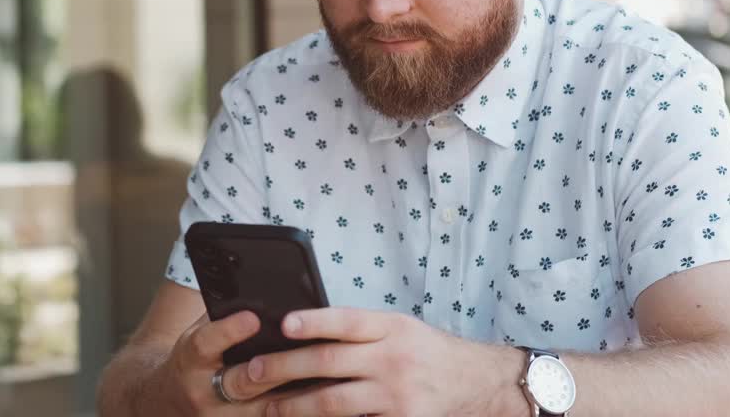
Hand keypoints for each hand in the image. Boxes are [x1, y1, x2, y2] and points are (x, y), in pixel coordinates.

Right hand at [150, 310, 331, 415]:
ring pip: (265, 410)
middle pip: (241, 383)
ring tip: (328, 380)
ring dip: (297, 396)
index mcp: (190, 359)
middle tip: (307, 354)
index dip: (229, 331)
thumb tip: (260, 291)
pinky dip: (297, 411)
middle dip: (275, 369)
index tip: (253, 317)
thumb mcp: (198, 330)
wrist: (169, 399)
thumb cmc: (195, 356)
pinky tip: (322, 402)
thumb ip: (223, 314)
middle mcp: (203, 392)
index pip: (205, 343)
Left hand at [217, 307, 525, 416]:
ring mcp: (397, 395)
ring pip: (335, 402)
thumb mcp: (399, 328)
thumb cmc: (427, 352)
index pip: (346, 320)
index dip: (314, 321)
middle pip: (330, 362)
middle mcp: (393, 358)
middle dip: (285, 368)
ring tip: (269, 407)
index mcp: (391, 327)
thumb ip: (360, 330)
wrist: (476, 383)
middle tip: (253, 372)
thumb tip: (304, 332)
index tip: (282, 323)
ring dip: (296, 405)